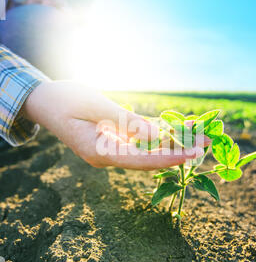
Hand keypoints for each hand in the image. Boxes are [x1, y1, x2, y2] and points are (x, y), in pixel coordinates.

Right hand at [23, 81, 209, 169]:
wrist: (44, 102)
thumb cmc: (65, 100)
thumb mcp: (95, 106)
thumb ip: (126, 121)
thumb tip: (157, 134)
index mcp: (100, 152)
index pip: (141, 161)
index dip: (168, 158)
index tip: (193, 154)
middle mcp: (108, 156)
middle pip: (147, 159)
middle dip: (176, 153)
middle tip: (206, 144)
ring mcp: (110, 150)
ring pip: (145, 152)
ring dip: (170, 144)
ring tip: (198, 137)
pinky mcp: (113, 141)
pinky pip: (138, 142)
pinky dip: (157, 137)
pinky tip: (175, 131)